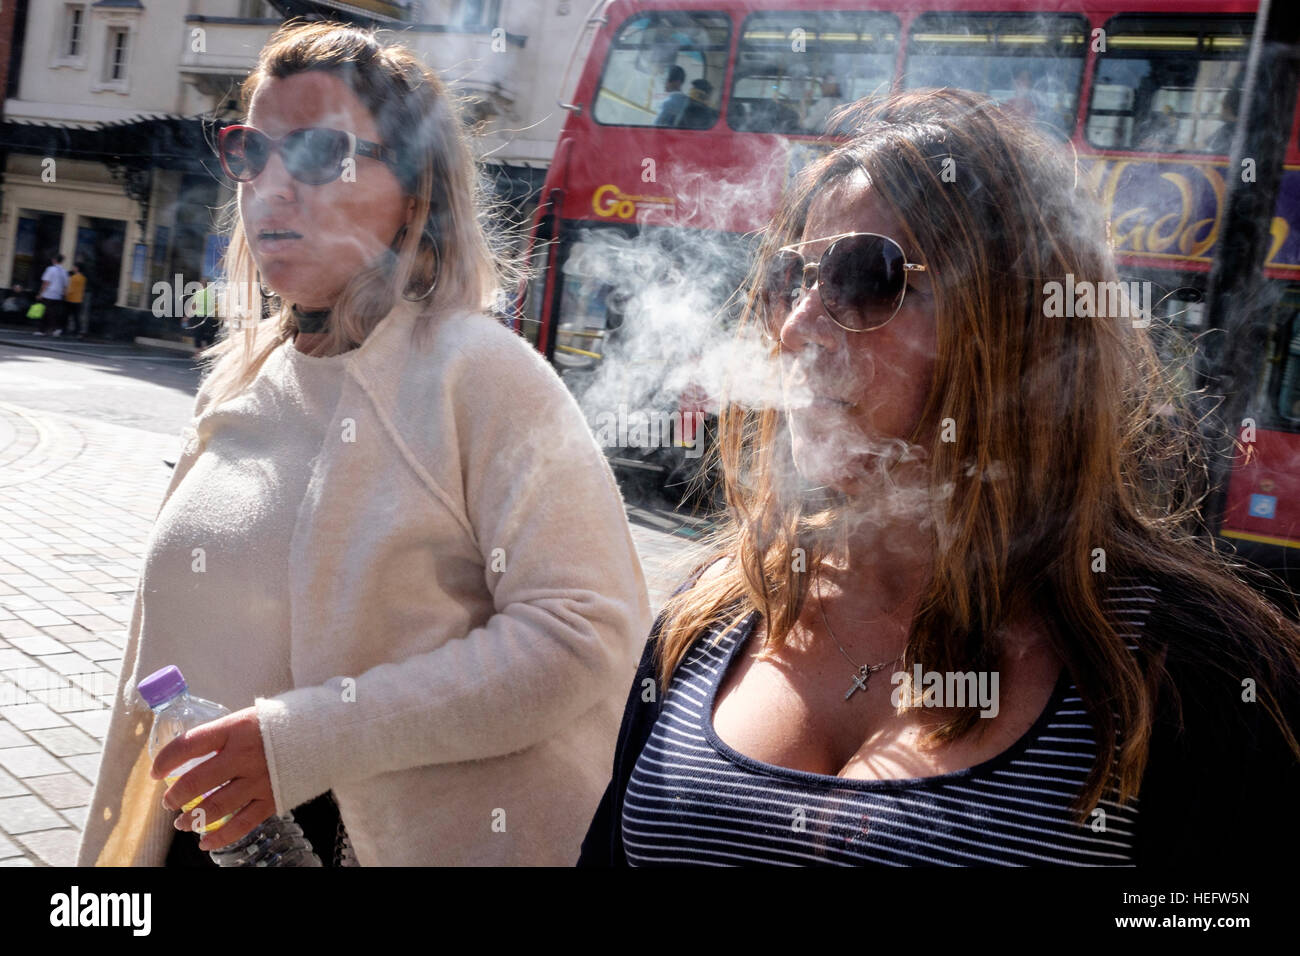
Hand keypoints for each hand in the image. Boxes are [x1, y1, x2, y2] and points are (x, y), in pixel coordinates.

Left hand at [150, 706, 274, 851]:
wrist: (324, 731)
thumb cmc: (281, 722)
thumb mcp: (248, 717)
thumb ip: (222, 736)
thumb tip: (191, 753)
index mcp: (235, 729)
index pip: (189, 744)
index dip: (165, 760)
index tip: (155, 771)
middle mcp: (244, 755)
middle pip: (197, 781)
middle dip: (175, 796)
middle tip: (168, 802)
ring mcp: (259, 779)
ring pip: (215, 806)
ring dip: (193, 819)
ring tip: (183, 823)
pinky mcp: (272, 798)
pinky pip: (242, 824)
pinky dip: (221, 837)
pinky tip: (206, 843)